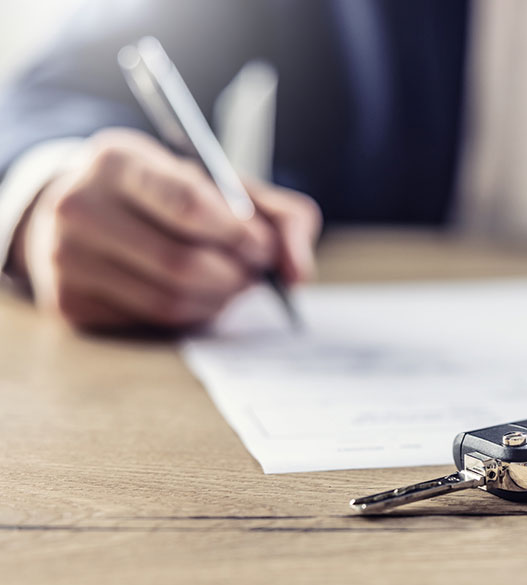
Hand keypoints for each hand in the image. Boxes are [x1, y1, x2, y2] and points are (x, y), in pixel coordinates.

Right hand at [8, 128, 321, 330]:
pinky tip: (197, 293)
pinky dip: (191, 314)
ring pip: (170, 300)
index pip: (187, 204)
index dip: (238, 233)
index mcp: (117, 160)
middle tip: (255, 270)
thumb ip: (280, 215)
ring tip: (232, 281)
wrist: (85, 205)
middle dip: (236, 274)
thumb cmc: (166, 192)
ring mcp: (66, 258)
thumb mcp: (222, 182)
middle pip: (181, 262)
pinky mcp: (69, 302)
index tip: (262, 245)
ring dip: (220, 298)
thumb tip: (298, 273)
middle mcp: (78, 206)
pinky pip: (151, 321)